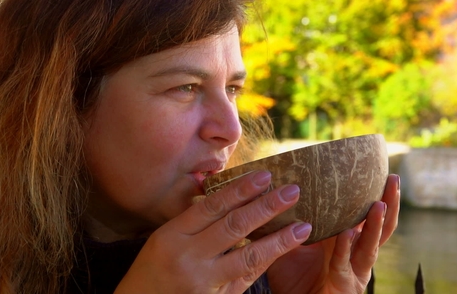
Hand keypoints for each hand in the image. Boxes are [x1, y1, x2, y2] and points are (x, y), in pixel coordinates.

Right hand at [114, 171, 310, 292]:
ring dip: (278, 239)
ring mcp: (202, 281)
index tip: (265, 175)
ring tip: (303, 226)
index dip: (241, 189)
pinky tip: (283, 251)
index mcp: (173, 235)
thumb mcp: (164, 239)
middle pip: (233, 225)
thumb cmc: (153, 269)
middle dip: (266, 206)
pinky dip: (266, 263)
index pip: (213, 206)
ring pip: (247, 256)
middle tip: (293, 190)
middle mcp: (188, 256)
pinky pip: (245, 278)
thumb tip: (230, 196)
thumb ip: (194, 221)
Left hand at [266, 174, 399, 293]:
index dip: (377, 195)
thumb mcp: (292, 242)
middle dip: (388, 203)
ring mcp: (355, 272)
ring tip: (379, 204)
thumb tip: (277, 189)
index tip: (382, 171)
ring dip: (375, 224)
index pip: (366, 215)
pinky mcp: (346, 286)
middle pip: (380, 227)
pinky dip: (345, 249)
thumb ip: (291, 220)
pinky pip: (344, 265)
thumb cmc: (293, 277)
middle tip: (393, 179)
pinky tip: (346, 234)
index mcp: (348, 241)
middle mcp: (356, 255)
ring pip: (370, 245)